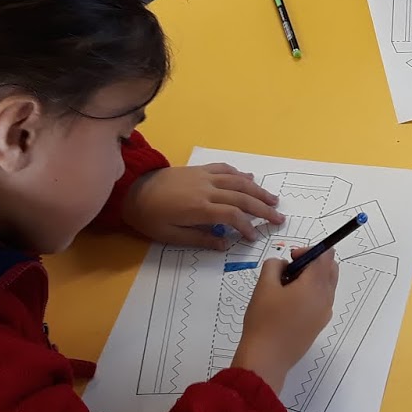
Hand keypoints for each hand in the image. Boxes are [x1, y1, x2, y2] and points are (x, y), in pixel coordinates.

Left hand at [122, 163, 285, 248]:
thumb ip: (200, 239)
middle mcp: (206, 189)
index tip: (254, 236)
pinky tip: (249, 179)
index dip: (247, 226)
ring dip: (258, 189)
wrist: (132, 190)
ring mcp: (204, 176)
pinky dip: (239, 174)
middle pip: (242, 197)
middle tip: (278, 218)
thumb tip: (225, 243)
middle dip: (263, 208)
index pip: (233, 216)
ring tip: (273, 199)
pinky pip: (224, 169)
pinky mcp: (199, 169)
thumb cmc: (150, 218)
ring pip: (238, 181)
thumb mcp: (171, 236)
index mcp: (199, 208)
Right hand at [233, 247, 338, 390]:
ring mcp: (324, 313)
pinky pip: (321, 301)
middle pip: (330, 269)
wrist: (266, 359)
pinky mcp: (318, 325)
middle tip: (288, 271)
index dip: (309, 250)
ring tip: (285, 288)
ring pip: (326, 286)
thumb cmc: (264, 320)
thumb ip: (274, 265)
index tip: (290, 258)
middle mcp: (326, 298)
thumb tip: (284, 265)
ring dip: (310, 279)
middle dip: (312, 263)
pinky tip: (288, 304)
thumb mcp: (264, 285)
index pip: (326, 256)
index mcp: (316, 285)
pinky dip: (310, 294)